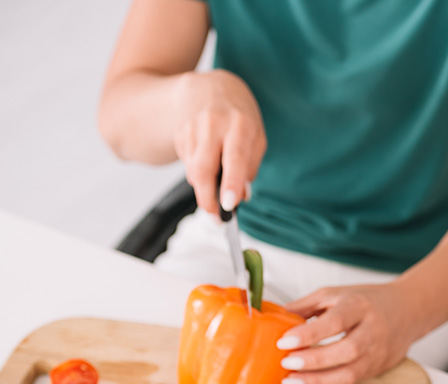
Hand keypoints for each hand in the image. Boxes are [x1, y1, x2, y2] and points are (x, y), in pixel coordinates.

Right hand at [172, 70, 265, 213]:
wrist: (208, 87)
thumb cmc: (239, 118)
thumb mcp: (255, 137)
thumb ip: (251, 166)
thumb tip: (242, 196)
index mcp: (240, 124)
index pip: (235, 158)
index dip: (231, 184)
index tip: (229, 206)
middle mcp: (213, 123)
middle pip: (203, 169)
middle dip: (208, 198)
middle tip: (216, 218)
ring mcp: (192, 127)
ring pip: (193, 171)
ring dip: (204, 187)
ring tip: (216, 187)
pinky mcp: (178, 133)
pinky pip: (187, 164)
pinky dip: (197, 172)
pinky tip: (206, 161)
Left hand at [276, 283, 420, 383]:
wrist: (408, 311)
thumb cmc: (368, 301)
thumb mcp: (336, 294)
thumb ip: (306, 306)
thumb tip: (272, 317)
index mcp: (360, 305)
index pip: (336, 321)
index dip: (309, 334)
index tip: (284, 341)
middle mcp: (373, 330)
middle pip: (346, 350)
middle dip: (314, 359)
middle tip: (286, 362)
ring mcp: (378, 352)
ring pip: (350, 372)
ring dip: (318, 379)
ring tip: (290, 380)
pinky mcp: (377, 368)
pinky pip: (351, 380)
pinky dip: (326, 383)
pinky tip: (305, 381)